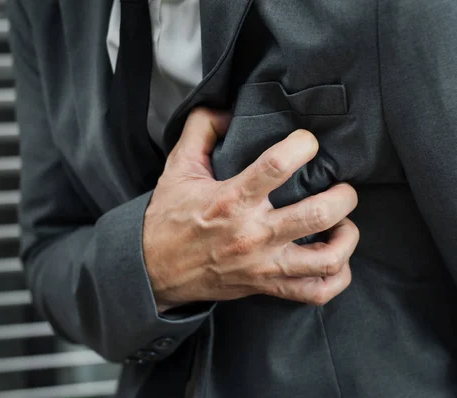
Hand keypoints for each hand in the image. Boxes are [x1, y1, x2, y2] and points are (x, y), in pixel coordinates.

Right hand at [143, 108, 358, 311]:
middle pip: (319, 213)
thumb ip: (200, 129)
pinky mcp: (265, 286)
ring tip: (343, 222)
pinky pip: (315, 291)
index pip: (278, 166)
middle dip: (343, 194)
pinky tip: (335, 258)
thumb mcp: (178, 167)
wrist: (154, 270)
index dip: (303, 145)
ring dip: (346, 237)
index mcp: (231, 199)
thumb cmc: (169, 218)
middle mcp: (252, 234)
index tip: (307, 142)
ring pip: (326, 258)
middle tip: (339, 185)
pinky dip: (336, 277)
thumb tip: (228, 110)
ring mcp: (262, 264)